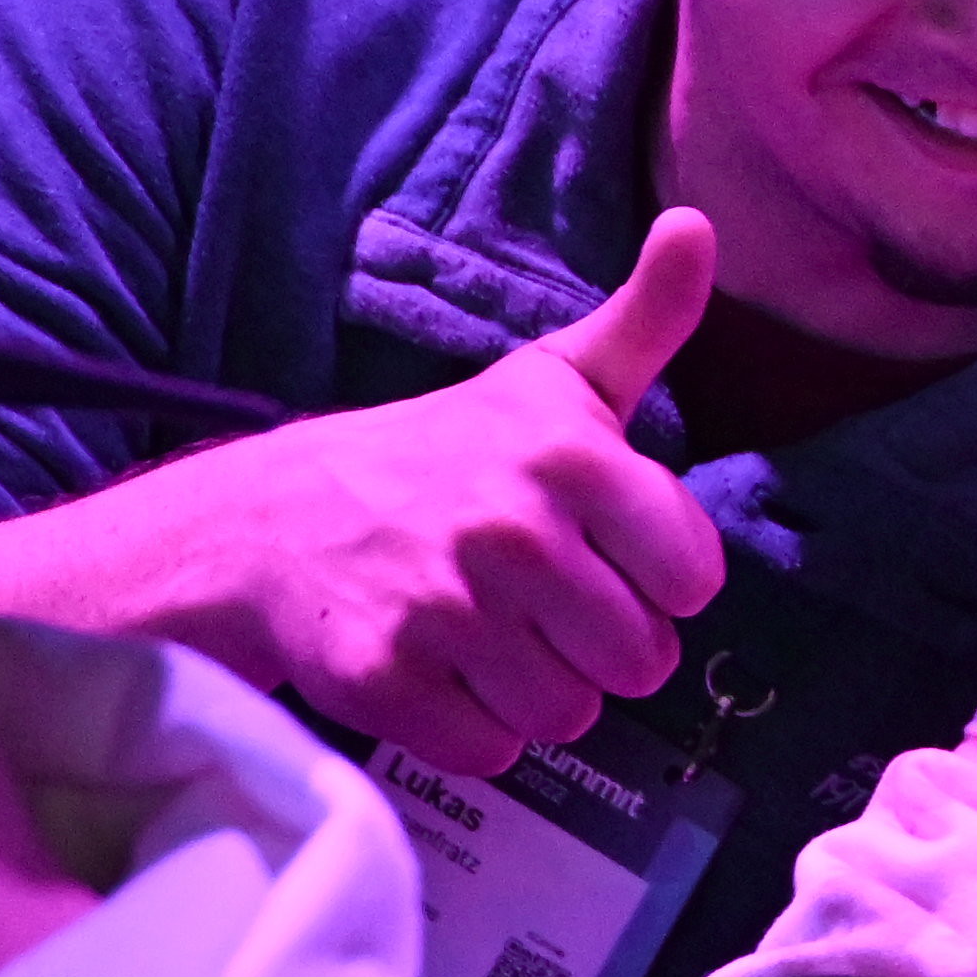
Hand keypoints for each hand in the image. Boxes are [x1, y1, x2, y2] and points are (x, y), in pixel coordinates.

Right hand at [0, 206, 735, 770]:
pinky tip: (441, 670)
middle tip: (544, 604)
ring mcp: (445, 609)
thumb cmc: (444, 454)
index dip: (658, 581)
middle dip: (600, 646)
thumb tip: (701, 226)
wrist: (275, 518)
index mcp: (573, 459)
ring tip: (489, 633)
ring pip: (568, 715)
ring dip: (537, 691)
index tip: (608, 554)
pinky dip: (472, 728)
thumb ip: (647, 320)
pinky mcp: (386, 680)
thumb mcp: (553, 380)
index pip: (695, 579)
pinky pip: (491, 750)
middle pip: (639, 661)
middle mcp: (513, 533)